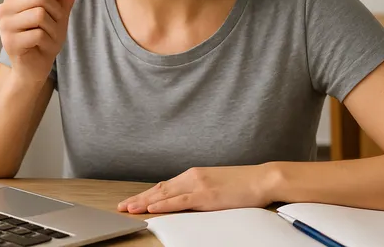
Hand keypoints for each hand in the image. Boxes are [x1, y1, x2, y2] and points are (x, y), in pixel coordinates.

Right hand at [0, 0, 78, 79]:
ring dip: (53, 27)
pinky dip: (48, 41)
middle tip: (57, 22)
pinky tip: (43, 46)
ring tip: (49, 36)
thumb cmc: (44, 37)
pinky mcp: (10, 42)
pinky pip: (39, 34)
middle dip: (56, 9)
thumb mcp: (57, 12)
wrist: (33, 68)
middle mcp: (5, 7)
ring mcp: (5, 25)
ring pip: (40, 14)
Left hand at [117, 165, 275, 213]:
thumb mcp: (216, 185)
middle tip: (122, 206)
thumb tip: (188, 199)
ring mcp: (198, 185)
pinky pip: (179, 201)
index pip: (164, 186)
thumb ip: (200, 190)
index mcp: (194, 174)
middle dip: (138, 198)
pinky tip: (151, 208)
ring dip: (144, 202)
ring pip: (164, 194)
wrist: (261, 179)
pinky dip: (163, 205)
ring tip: (129, 208)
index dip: (146, 194)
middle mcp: (192, 177)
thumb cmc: (243, 184)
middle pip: (159, 189)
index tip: (132, 200)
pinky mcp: (205, 196)